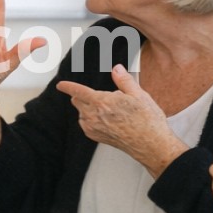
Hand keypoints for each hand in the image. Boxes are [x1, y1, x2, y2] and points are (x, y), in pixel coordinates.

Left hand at [56, 64, 184, 173]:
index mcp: (102, 102)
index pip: (78, 91)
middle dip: (83, 95)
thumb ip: (123, 80)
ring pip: (81, 113)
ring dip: (88, 108)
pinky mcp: (95, 136)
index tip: (61, 85)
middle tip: (103, 96)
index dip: (68, 86)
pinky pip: (85, 124)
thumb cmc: (147, 120)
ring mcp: (93, 128)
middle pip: (77, 101)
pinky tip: (106, 120)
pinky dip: (90, 119)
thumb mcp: (138, 95)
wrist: (151, 144)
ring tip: (111, 110)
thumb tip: (116, 68)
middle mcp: (94, 116)